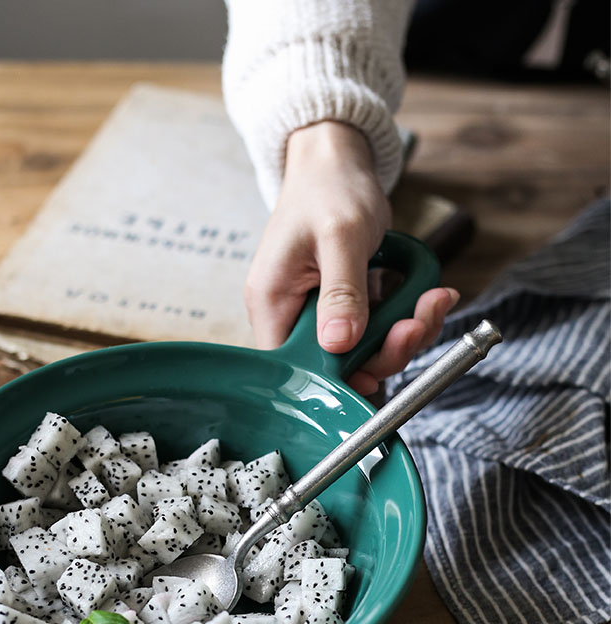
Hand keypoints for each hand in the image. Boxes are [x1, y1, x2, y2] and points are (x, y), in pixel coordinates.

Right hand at [243, 121, 458, 394]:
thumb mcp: (340, 236)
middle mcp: (291, 314)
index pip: (293, 367)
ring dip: (405, 332)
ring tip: (431, 300)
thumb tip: (339, 343)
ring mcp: (318, 312)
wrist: (337, 162)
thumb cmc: (329, 189)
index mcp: (272, 302)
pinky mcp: (344, 306)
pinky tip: (429, 293)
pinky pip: (377, 329)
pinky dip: (407, 316)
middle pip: (336, 365)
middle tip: (416, 323)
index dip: (334, 378)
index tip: (376, 366)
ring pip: (364, 350)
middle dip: (384, 350)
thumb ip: (341, 291)